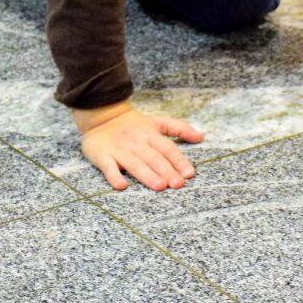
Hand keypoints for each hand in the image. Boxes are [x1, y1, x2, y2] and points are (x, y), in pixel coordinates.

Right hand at [73, 101, 203, 190]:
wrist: (101, 116)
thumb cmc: (134, 123)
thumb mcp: (158, 121)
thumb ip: (180, 128)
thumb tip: (201, 136)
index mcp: (150, 134)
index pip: (168, 148)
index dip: (179, 160)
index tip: (189, 173)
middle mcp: (137, 142)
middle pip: (153, 157)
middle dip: (166, 171)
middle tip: (177, 184)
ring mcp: (119, 149)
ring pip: (135, 163)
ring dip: (147, 175)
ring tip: (159, 186)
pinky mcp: (103, 156)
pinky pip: (108, 167)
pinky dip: (114, 176)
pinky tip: (122, 186)